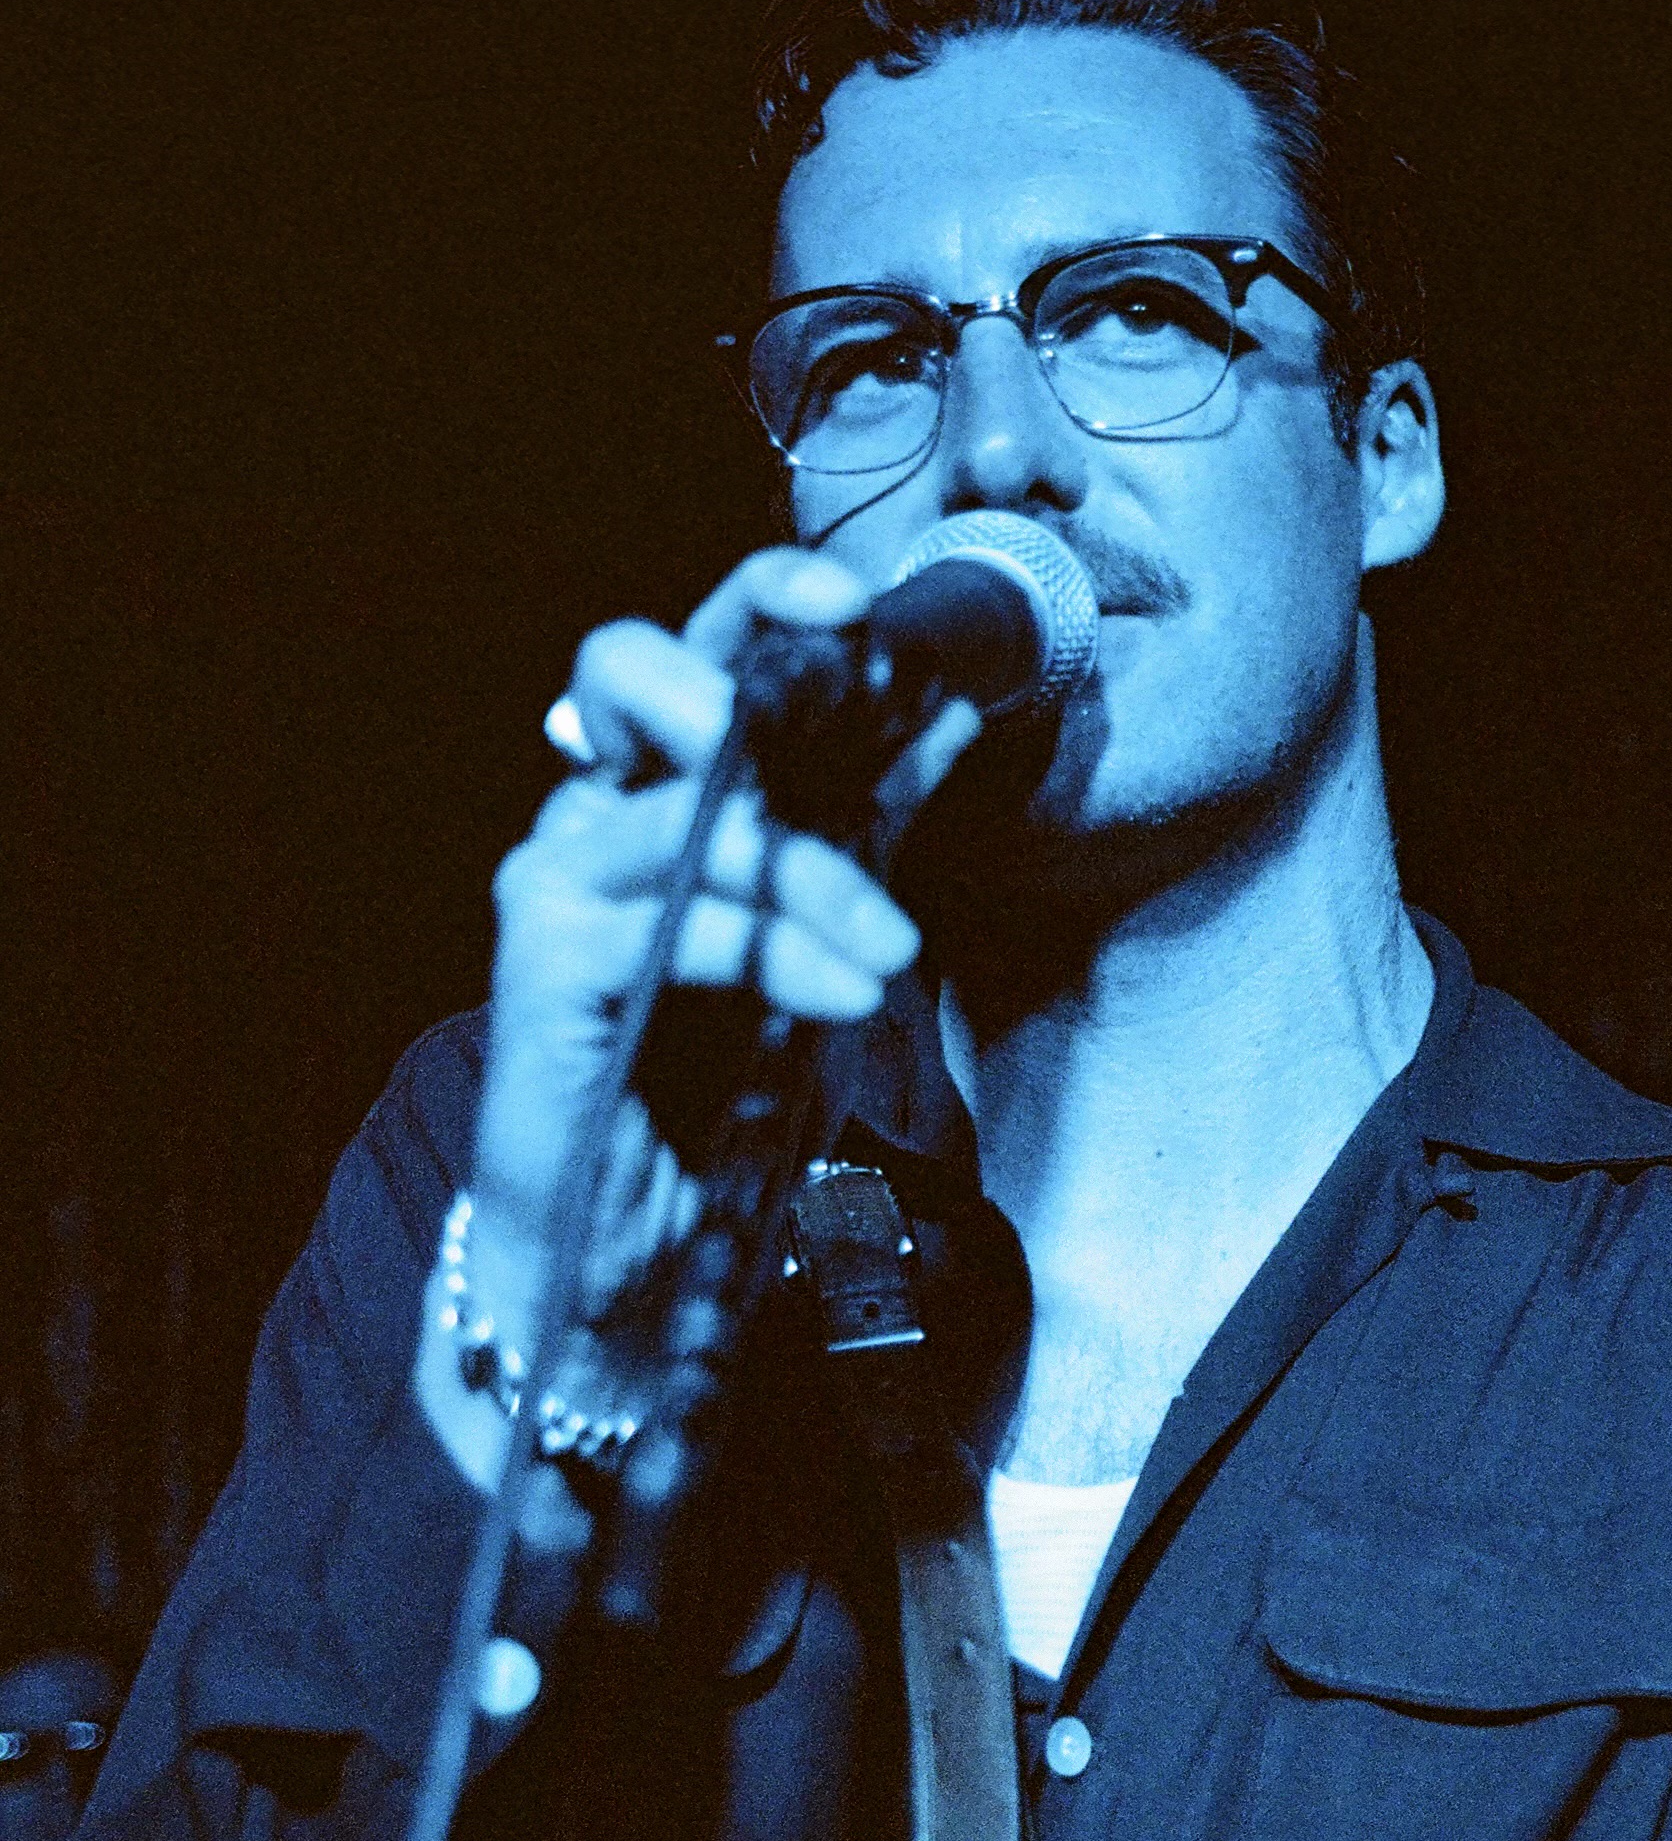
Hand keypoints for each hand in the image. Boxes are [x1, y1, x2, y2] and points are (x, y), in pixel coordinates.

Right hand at [425, 551, 951, 1482]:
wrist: (638, 1245)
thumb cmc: (726, 1082)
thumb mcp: (828, 933)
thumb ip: (872, 822)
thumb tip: (953, 709)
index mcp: (666, 788)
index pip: (701, 645)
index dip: (766, 595)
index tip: (859, 596)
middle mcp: (597, 810)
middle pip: (630, 662)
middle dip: (746, 679)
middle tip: (844, 732)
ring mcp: (559, 879)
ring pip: (688, 805)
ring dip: (813, 871)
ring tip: (891, 953)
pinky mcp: (550, 962)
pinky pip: (679, 915)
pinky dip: (779, 947)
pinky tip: (847, 996)